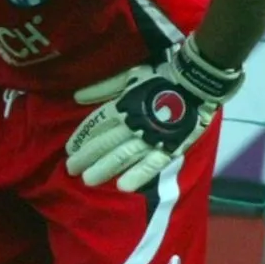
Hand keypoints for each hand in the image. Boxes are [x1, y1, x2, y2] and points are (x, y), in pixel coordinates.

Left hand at [65, 36, 242, 191]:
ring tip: (88, 180)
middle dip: (86, 158)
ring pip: (122, 156)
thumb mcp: (130, 76)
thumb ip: (104, 87)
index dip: (81, 138)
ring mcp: (150, 138)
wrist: (195, 83)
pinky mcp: (169, 148)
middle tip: (72, 170)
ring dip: (104, 169)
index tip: (69, 150)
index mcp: (122, 106)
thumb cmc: (160, 78)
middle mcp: (131, 124)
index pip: (96, 125)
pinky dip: (138, 175)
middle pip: (104, 144)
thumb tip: (77, 96)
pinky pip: (152, 164)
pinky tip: (123, 187)